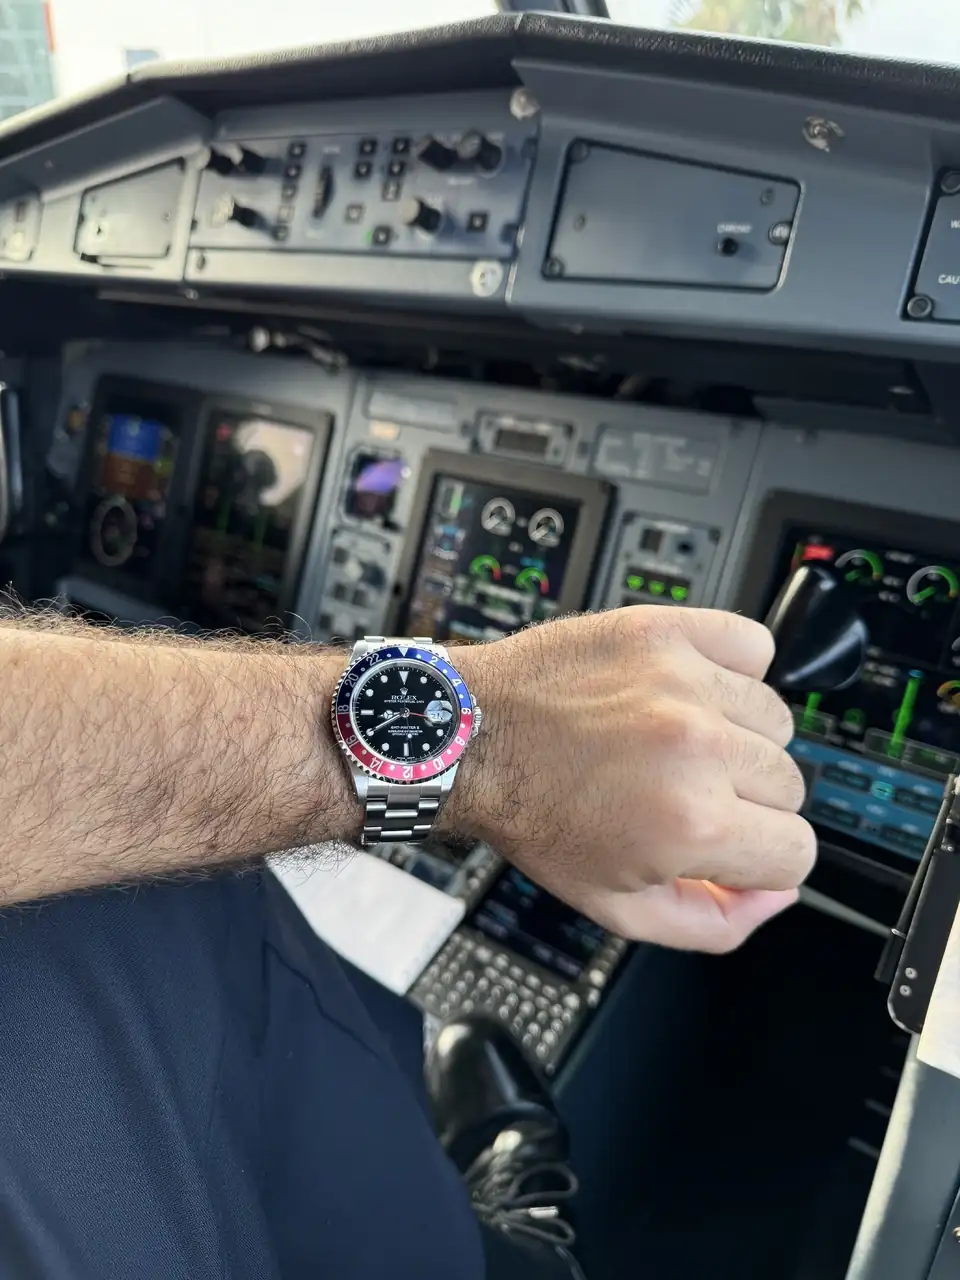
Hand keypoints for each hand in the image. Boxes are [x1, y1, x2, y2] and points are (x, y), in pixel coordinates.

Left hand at [448, 608, 813, 953]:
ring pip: (776, 720)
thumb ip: (712, 922)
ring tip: (677, 742)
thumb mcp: (615, 907)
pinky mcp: (665, 632)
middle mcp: (698, 748)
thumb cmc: (532, 816)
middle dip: (746, 803)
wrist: (470, 739)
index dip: (762, 859)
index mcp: (692, 824)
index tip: (731, 845)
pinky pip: (751, 645)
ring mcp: (684, 682)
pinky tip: (690, 692)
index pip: (799, 851)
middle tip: (686, 794)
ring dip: (738, 737)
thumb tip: (776, 895)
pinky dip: (733, 667)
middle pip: (790, 785)